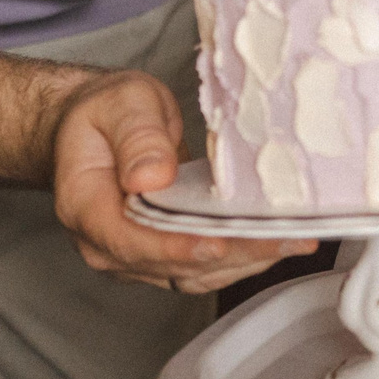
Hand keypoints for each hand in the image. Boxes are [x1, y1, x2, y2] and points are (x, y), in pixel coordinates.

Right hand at [49, 69, 313, 291]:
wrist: (92, 129)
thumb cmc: (104, 113)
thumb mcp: (120, 104)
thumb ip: (136, 137)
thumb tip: (152, 176)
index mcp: (84, 207)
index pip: (131, 240)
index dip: (178, 246)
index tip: (220, 242)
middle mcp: (106, 244)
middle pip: (172, 264)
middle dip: (232, 254)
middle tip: (283, 238)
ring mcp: (134, 256)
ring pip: (195, 274)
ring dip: (246, 261)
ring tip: (294, 241)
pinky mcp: (161, 256)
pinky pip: (203, 268)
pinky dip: (242, 258)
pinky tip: (277, 243)